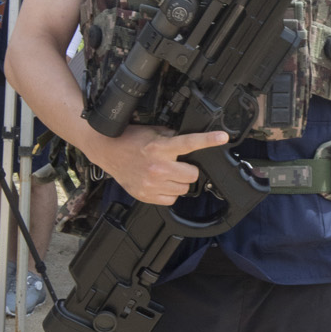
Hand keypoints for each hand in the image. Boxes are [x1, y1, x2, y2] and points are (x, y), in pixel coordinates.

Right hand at [99, 123, 230, 206]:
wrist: (107, 150)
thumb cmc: (129, 140)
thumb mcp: (152, 132)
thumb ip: (171, 137)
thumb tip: (187, 142)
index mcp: (160, 147)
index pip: (190, 143)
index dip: (209, 140)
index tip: (223, 137)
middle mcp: (158, 167)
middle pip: (192, 175)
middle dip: (188, 169)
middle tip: (177, 164)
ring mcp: (151, 184)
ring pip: (183, 188)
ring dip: (179, 181)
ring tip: (166, 173)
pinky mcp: (146, 195)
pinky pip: (171, 199)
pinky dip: (169, 193)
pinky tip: (159, 183)